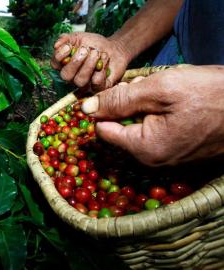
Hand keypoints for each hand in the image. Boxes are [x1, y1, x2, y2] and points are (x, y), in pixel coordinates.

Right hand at [51, 32, 129, 90]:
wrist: (114, 48)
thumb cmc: (94, 44)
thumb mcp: (78, 37)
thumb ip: (66, 39)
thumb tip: (56, 46)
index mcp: (64, 65)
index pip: (55, 65)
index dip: (60, 56)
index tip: (69, 46)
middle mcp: (72, 77)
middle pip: (66, 76)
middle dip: (76, 61)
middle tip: (86, 49)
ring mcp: (85, 84)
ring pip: (80, 81)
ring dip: (89, 64)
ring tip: (97, 53)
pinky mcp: (99, 87)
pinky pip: (96, 83)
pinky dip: (101, 68)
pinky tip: (104, 58)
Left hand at [81, 66, 223, 165]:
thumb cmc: (210, 95)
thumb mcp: (160, 89)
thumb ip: (120, 100)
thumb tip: (87, 108)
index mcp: (144, 148)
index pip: (103, 131)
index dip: (102, 109)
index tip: (113, 93)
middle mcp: (152, 160)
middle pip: (120, 131)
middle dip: (126, 108)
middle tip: (146, 89)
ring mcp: (167, 159)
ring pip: (138, 130)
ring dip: (142, 110)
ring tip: (164, 95)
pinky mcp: (179, 153)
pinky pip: (155, 134)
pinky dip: (157, 118)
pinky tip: (174, 105)